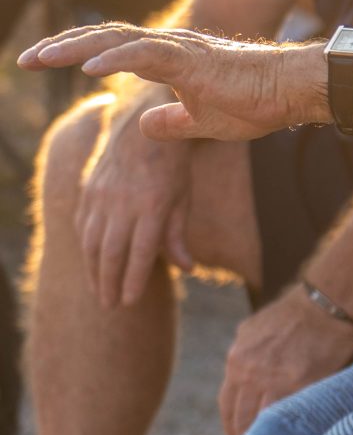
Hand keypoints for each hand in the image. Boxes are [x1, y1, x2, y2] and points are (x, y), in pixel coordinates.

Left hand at [19, 21, 319, 142]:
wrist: (293, 92)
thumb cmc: (257, 104)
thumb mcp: (202, 122)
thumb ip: (170, 122)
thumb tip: (143, 126)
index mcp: (168, 60)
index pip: (111, 49)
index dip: (75, 53)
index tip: (42, 62)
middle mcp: (168, 47)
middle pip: (103, 38)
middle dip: (60, 47)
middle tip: (25, 58)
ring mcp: (179, 50)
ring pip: (116, 39)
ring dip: (75, 48)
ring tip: (42, 57)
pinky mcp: (192, 60)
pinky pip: (145, 54)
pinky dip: (113, 58)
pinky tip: (88, 69)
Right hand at [74, 102, 193, 308]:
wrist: (142, 128)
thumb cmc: (171, 167)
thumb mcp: (183, 198)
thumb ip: (179, 235)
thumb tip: (187, 269)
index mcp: (153, 206)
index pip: (141, 252)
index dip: (133, 279)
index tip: (130, 302)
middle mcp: (124, 202)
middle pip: (111, 252)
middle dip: (109, 283)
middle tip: (111, 307)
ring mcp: (102, 196)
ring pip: (91, 242)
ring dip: (93, 271)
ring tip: (99, 292)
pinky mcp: (89, 190)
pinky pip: (83, 225)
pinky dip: (86, 248)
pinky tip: (92, 263)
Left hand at [219, 287, 352, 434]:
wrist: (322, 305)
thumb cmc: (291, 313)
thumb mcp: (252, 328)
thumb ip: (241, 353)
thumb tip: (237, 371)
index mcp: (236, 361)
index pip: (227, 405)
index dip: (231, 426)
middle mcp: (250, 374)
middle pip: (242, 418)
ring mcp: (275, 380)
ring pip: (264, 421)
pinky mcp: (301, 385)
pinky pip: (291, 414)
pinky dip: (289, 429)